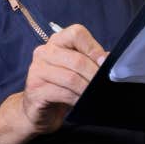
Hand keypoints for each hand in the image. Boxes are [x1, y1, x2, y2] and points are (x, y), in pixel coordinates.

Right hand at [0, 24, 106, 143]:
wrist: (39, 110)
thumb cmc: (63, 85)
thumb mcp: (78, 69)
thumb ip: (91, 60)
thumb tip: (110, 59)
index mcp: (57, 41)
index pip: (77, 33)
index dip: (93, 48)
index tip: (104, 62)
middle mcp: (44, 52)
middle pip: (77, 59)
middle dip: (94, 74)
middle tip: (104, 83)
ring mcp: (36, 70)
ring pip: (71, 78)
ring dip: (87, 88)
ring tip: (95, 94)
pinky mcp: (35, 90)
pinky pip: (63, 93)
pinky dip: (77, 98)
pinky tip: (82, 101)